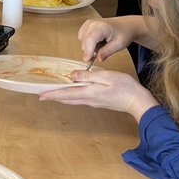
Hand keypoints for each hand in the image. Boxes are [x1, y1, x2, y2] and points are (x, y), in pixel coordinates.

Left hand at [39, 68, 157, 121]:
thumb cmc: (125, 87)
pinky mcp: (99, 102)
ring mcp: (94, 102)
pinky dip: (72, 96)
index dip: (52, 94)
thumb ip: (88, 76)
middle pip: (67, 99)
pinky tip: (72, 92)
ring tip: (54, 93)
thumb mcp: (107, 77)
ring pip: (73, 100)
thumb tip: (72, 76)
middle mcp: (89, 100)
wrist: (138, 102)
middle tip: (43, 95)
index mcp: (89, 92)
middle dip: (54, 96)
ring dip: (62, 96)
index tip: (40, 96)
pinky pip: (81, 99)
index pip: (66, 94)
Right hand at [77, 17, 135, 62]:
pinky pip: (82, 38)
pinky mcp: (86, 26)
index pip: (91, 39)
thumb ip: (107, 52)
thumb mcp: (119, 44)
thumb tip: (98, 59)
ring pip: (82, 41)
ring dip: (90, 46)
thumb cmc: (124, 32)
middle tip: (103, 51)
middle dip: (91, 50)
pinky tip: (97, 41)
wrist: (126, 25)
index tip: (87, 60)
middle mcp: (92, 23)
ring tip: (102, 44)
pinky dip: (88, 43)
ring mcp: (88, 24)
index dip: (88, 50)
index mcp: (102, 26)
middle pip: (85, 42)